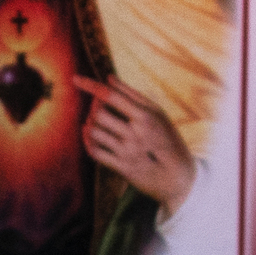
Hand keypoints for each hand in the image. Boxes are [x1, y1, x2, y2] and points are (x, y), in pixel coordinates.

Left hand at [73, 77, 193, 210]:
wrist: (180, 177)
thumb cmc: (169, 138)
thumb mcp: (158, 112)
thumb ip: (132, 94)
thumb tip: (108, 77)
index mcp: (145, 116)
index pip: (111, 96)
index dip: (90, 85)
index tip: (75, 78)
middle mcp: (135, 134)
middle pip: (98, 113)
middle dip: (93, 107)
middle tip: (98, 106)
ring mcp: (127, 152)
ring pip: (93, 132)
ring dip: (89, 123)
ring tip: (96, 121)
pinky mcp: (122, 169)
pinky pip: (94, 152)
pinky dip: (88, 141)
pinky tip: (91, 135)